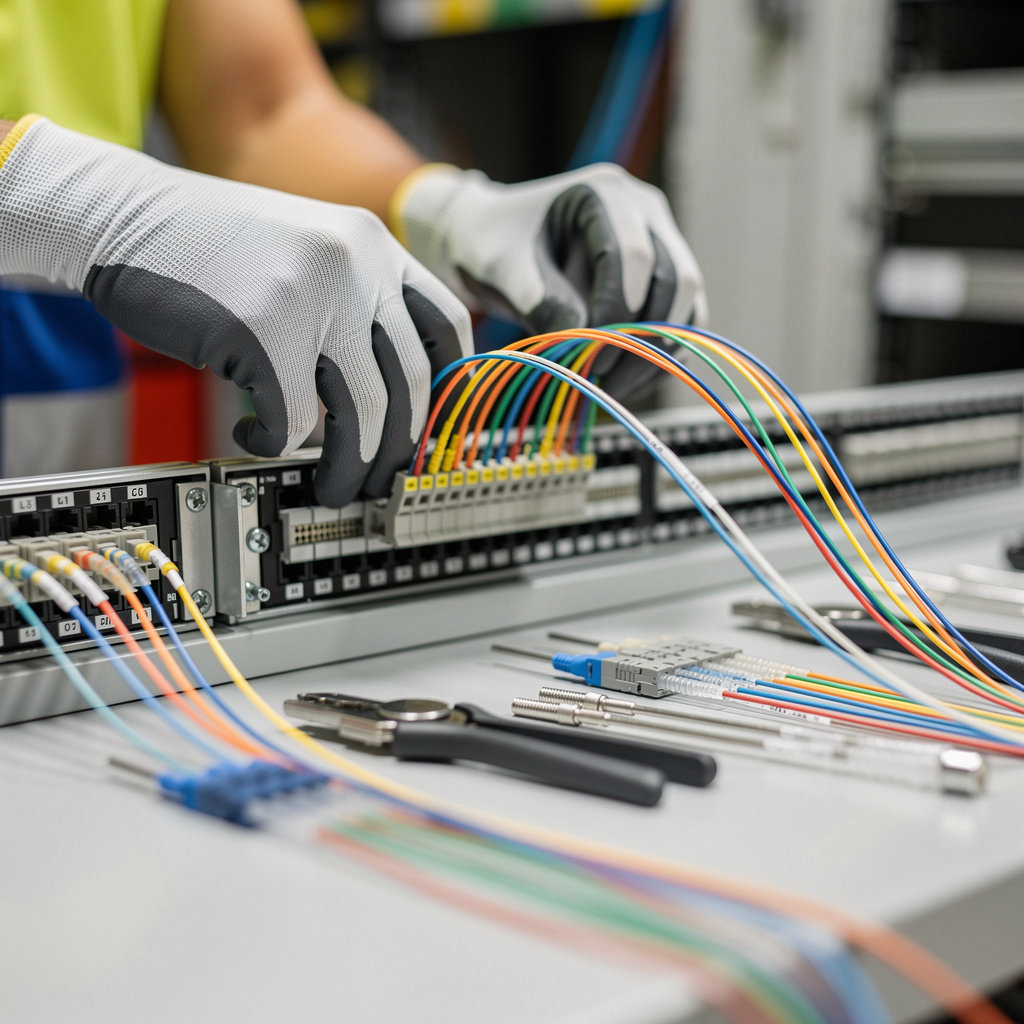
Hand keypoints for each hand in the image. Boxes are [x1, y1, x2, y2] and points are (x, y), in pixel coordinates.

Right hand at [0, 117, 470, 505]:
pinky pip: (295, 420)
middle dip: (396, 450)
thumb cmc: (210, 247)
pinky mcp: (262, 331)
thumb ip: (355, 301)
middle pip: (409, 384)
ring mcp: (312, 296)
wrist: (121, 216)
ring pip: (363, 413)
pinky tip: (252, 432)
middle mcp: (355, 265)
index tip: (427, 427)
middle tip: (377, 480)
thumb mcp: (306, 251)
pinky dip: (276, 442)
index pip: (448, 326)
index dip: (445, 389)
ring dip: (348, 466)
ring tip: (331, 484)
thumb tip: (394, 390)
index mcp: (372, 244)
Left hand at [394, 162, 706, 399]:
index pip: (634, 256)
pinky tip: (621, 383)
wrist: (492, 242)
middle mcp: (644, 211)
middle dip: (642, 338)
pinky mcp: (662, 280)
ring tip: (610, 388)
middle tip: (602, 379)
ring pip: (686, 306)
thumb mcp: (503, 268)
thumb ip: (540, 301)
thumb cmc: (492, 244)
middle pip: (675, 280)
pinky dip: (658, 359)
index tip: (588, 355)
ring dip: (656, 355)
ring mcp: (661, 244)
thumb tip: (585, 345)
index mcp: (606, 192)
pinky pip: (679, 325)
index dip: (617, 312)